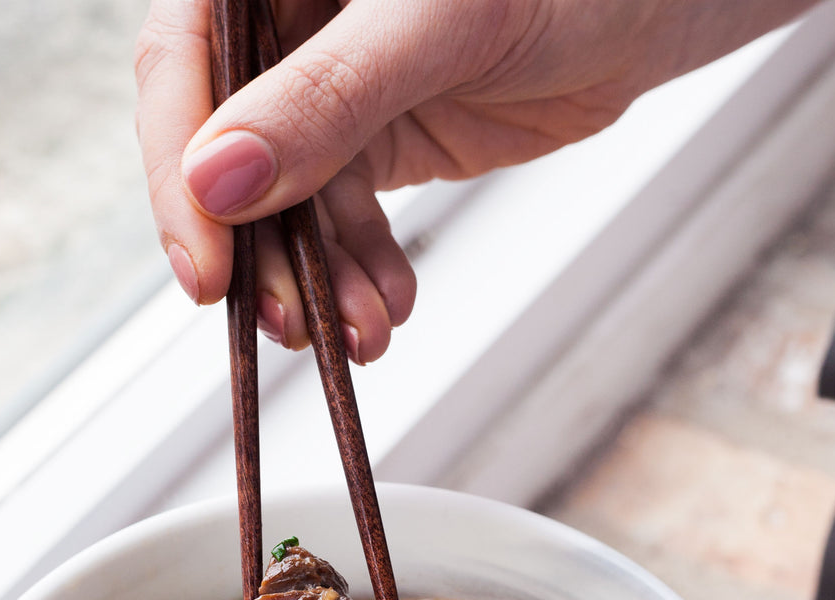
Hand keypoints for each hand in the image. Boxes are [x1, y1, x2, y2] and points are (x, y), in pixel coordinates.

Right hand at [135, 0, 809, 360]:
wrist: (653, 4)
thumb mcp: (441, 25)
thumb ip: (326, 98)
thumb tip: (217, 181)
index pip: (181, 62)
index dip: (181, 171)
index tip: (208, 268)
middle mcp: (285, 24)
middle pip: (223, 149)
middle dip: (257, 251)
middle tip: (285, 322)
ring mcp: (325, 84)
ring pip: (284, 202)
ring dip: (315, 281)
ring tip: (357, 333)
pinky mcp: (373, 136)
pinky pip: (341, 221)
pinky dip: (359, 275)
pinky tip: (386, 310)